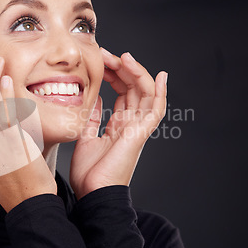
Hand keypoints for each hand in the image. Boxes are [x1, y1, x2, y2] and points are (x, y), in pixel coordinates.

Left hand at [69, 47, 167, 199]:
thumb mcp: (86, 137)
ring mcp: (138, 128)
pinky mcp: (140, 133)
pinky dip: (160, 93)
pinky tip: (161, 76)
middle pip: (132, 88)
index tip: (101, 60)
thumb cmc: (89, 173)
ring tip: (123, 57)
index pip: (122, 92)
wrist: (92, 194)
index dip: (114, 74)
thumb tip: (94, 98)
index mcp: (118, 125)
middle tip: (106, 53)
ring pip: (144, 93)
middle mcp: (131, 124)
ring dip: (135, 72)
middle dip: (121, 68)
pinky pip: (155, 110)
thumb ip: (92, 118)